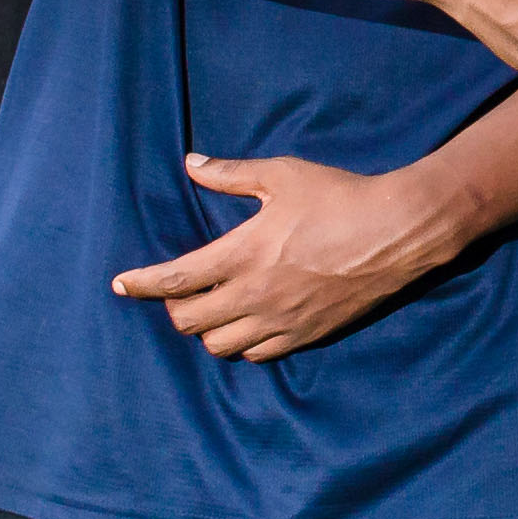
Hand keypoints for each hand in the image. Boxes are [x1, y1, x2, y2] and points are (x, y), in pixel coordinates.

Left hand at [113, 150, 478, 363]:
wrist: (398, 232)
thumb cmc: (339, 197)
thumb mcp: (282, 175)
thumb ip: (230, 175)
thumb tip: (191, 165)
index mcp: (242, 254)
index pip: (172, 280)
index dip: (139, 284)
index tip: (120, 284)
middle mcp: (254, 295)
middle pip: (188, 322)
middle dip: (172, 307)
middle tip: (177, 289)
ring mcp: (280, 320)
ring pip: (219, 345)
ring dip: (206, 329)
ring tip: (212, 307)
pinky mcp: (306, 335)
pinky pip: (257, 354)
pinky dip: (241, 341)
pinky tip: (247, 322)